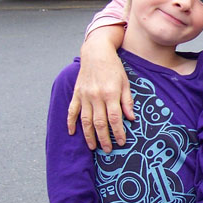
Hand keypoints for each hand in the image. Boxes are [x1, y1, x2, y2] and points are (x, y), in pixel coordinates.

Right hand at [67, 26, 131, 151]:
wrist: (96, 52)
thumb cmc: (114, 67)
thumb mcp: (125, 82)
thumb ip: (127, 101)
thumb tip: (131, 119)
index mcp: (110, 93)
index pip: (115, 118)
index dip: (118, 132)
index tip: (121, 142)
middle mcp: (96, 96)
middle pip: (99, 123)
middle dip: (104, 138)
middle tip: (108, 150)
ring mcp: (84, 95)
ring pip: (85, 120)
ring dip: (89, 135)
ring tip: (93, 147)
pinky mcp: (76, 93)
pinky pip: (72, 111)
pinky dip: (71, 122)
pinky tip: (72, 132)